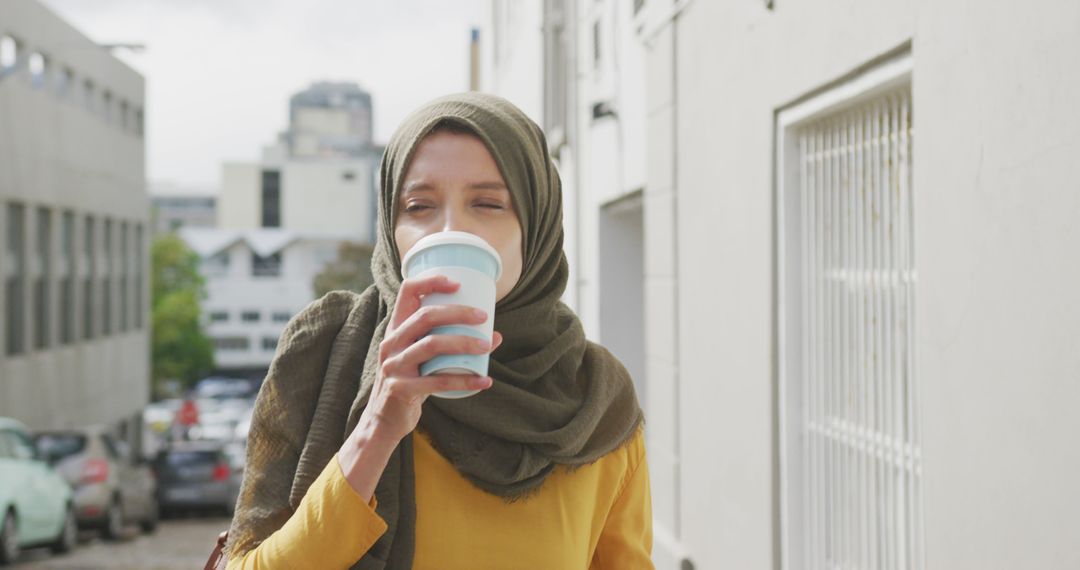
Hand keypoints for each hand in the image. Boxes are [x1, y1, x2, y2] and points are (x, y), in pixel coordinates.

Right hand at [357, 274, 502, 445]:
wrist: (383, 421)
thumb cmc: (410, 383)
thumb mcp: (423, 360)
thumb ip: (451, 346)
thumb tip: (495, 335)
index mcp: (396, 329)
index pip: (407, 292)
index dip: (431, 282)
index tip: (458, 284)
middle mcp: (391, 343)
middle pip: (425, 316)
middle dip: (458, 313)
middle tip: (484, 317)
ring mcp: (394, 366)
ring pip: (431, 345)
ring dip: (463, 343)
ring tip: (487, 346)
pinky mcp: (401, 389)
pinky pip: (437, 381)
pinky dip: (464, 380)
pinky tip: (483, 380)